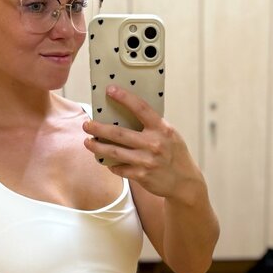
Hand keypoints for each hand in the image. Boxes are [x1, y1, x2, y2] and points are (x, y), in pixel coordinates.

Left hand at [82, 85, 200, 198]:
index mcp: (162, 128)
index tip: (110, 90)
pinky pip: (119, 168)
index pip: (141, 108)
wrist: (185, 182)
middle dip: (98, 128)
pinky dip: (111, 165)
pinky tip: (106, 161)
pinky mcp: (141, 175)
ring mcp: (146, 160)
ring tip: (88, 142)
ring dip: (97, 147)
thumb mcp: (170, 135)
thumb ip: (152, 126)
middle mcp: (154, 143)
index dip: (124, 97)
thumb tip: (126, 115)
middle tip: (87, 124)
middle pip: (118, 133)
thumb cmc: (176, 155)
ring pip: (114, 152)